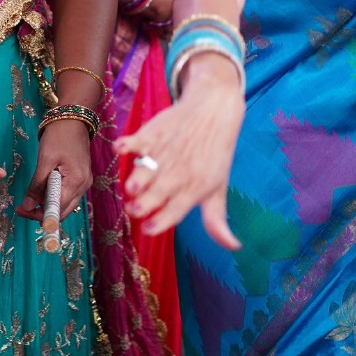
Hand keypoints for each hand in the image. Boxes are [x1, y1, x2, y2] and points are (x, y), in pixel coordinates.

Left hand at [14, 121, 92, 220]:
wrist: (73, 118)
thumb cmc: (59, 136)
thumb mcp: (45, 160)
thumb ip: (37, 185)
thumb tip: (27, 206)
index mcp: (76, 182)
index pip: (57, 209)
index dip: (39, 214)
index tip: (22, 211)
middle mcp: (83, 186)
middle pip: (62, 210)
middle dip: (41, 212)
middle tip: (22, 207)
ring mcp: (84, 182)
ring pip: (64, 204)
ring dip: (47, 205)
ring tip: (28, 200)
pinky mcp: (80, 178)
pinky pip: (67, 195)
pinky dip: (53, 197)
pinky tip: (41, 192)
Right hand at [116, 56, 242, 248]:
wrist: (214, 108)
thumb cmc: (215, 153)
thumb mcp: (219, 187)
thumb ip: (216, 219)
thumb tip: (233, 247)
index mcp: (195, 188)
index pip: (176, 210)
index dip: (161, 221)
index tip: (149, 230)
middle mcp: (178, 173)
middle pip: (157, 193)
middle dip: (143, 204)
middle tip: (134, 210)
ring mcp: (164, 153)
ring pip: (146, 170)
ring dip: (137, 178)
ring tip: (131, 187)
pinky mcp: (152, 134)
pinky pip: (136, 140)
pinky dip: (128, 144)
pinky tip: (122, 148)